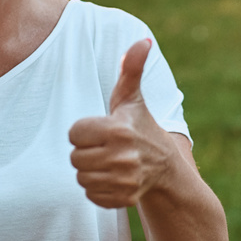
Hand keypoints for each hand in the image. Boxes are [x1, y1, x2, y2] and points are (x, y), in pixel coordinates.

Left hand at [68, 39, 176, 208]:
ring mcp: (124, 180)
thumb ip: (131, 68)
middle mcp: (122, 157)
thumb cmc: (141, 126)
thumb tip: (143, 41)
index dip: (84, 131)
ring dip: (90, 171)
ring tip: (108, 162)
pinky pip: (90, 196)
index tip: (101, 130)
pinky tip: (112, 178)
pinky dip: (98, 189)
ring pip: (81, 178)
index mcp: (118, 130)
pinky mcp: (123, 199)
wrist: (165, 167)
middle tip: (104, 147)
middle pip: (74, 158)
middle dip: (86, 152)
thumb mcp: (133, 98)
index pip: (74, 133)